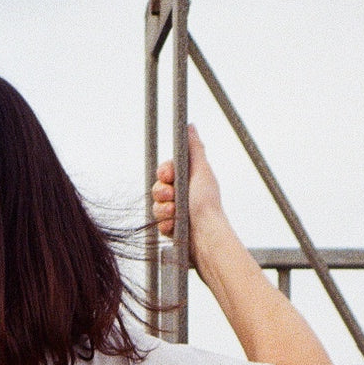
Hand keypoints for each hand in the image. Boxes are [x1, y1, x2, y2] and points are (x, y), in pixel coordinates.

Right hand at [152, 125, 226, 266]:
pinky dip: (165, 224)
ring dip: (163, 210)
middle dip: (162, 193)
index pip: (165, 171)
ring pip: (155, 206)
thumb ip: (194, 148)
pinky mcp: (171, 228)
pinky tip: (175, 227)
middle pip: (157, 188)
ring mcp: (176, 212)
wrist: (205, 238)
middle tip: (172, 197)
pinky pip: (158, 223)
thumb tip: (190, 126)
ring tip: (175, 215)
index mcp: (188, 180)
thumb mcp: (202, 171)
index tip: (168, 176)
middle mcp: (182, 195)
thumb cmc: (207, 205)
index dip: (164, 173)